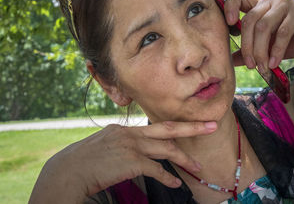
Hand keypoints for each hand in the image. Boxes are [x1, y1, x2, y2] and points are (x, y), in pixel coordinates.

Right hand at [29, 121, 216, 202]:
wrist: (67, 171)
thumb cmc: (83, 161)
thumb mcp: (103, 144)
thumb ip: (122, 142)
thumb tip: (136, 150)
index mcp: (124, 128)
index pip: (154, 127)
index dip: (174, 129)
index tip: (190, 126)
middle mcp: (130, 133)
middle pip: (168, 128)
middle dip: (192, 127)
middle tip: (211, 125)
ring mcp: (131, 146)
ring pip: (167, 149)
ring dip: (185, 159)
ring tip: (198, 167)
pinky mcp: (131, 162)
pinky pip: (156, 169)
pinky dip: (168, 176)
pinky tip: (176, 183)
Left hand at [224, 0, 293, 72]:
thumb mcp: (269, 48)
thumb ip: (250, 51)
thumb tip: (230, 60)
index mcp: (260, 6)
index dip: (228, 7)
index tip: (228, 25)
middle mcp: (270, 1)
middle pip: (249, 20)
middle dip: (247, 46)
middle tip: (251, 65)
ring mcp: (285, 3)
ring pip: (263, 26)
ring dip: (260, 50)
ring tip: (262, 67)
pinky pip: (282, 32)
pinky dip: (277, 50)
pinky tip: (274, 63)